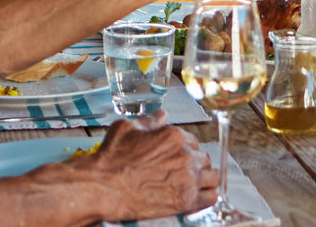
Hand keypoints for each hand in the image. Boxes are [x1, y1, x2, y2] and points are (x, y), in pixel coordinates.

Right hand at [60, 112, 215, 220]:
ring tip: (197, 183)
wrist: (103, 187)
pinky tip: (202, 195)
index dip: (185, 149)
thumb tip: (162, 115)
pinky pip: (210, 197)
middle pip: (202, 157)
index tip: (179, 156)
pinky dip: (208, 196)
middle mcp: (185, 155)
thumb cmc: (111, 160)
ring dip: (205, 178)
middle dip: (194, 163)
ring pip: (211, 176)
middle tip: (183, 170)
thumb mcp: (127, 129)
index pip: (191, 141)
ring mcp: (187, 178)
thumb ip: (150, 121)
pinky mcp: (185, 200)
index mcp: (174, 136)